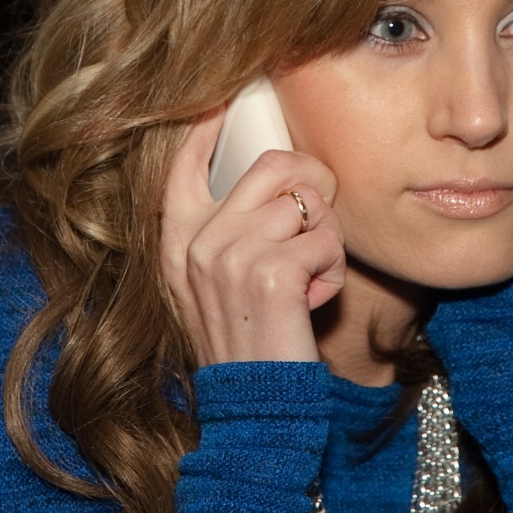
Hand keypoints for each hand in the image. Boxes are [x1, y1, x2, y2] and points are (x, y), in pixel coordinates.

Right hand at [160, 108, 346, 366]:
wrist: (255, 410)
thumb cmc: (250, 343)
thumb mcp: (217, 285)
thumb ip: (230, 232)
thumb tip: (274, 179)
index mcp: (179, 241)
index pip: (183, 167)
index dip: (202, 128)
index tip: (219, 102)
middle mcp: (198, 242)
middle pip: (273, 164)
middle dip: (313, 183)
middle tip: (317, 222)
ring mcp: (229, 255)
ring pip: (308, 203)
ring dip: (325, 240)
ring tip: (308, 280)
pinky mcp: (269, 274)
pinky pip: (326, 239)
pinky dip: (334, 269)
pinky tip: (314, 300)